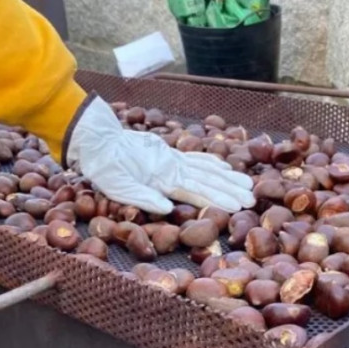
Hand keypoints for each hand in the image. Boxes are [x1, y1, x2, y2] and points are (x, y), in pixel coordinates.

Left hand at [65, 95, 255, 214]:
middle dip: (231, 190)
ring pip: (206, 169)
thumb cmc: (104, 166)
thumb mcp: (117, 187)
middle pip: (207, 180)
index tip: (237, 207)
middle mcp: (172, 166)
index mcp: (162, 178)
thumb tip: (169, 208)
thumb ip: (143, 197)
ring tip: (247, 184)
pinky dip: (211, 162)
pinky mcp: (167, 153)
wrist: (96, 138)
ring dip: (227, 177)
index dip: (218, 200)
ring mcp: (171, 158)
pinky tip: (225, 167)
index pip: (196, 192)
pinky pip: (195, 158)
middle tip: (251, 199)